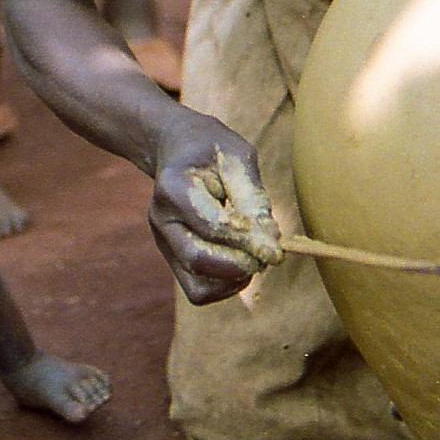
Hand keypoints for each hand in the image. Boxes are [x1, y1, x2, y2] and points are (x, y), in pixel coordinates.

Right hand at [147, 115, 284, 304]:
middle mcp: (162, 219)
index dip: (248, 241)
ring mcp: (163, 242)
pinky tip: (240, 262)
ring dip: (235, 279)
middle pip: (199, 260)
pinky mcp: (171, 258)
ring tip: (253, 256)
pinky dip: (225, 286)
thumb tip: (269, 242)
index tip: (278, 251)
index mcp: (174, 187)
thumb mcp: (237, 157)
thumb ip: (252, 198)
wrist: (178, 149)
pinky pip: (198, 291)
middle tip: (268, 253)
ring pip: (198, 286)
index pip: (212, 225)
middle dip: (242, 264)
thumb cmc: (212, 150)